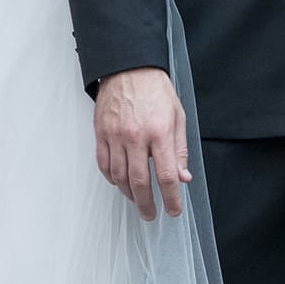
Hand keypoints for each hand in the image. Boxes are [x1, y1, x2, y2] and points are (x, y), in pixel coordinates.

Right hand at [94, 67, 189, 220]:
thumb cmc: (155, 90)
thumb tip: (183, 177)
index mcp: (159, 132)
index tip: (173, 210)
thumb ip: (179, 150)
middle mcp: (136, 136)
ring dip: (129, 194)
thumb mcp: (177, 117)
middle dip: (147, 204)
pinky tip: (119, 183)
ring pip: (119, 176)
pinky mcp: (101, 133)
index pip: (166, 175)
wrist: (128, 68)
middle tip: (151, 215)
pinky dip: (111, 179)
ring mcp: (115, 136)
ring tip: (137, 200)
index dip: (171, 198)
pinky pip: (104, 164)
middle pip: (140, 182)